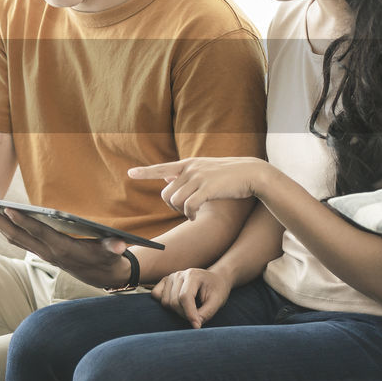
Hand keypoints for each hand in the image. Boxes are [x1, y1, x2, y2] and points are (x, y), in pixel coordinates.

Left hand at [0, 205, 131, 287]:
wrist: (102, 276)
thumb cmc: (107, 259)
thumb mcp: (113, 253)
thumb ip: (114, 248)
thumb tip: (121, 245)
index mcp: (63, 249)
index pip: (39, 234)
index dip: (23, 222)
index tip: (8, 209)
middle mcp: (48, 252)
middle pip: (17, 236)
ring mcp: (42, 253)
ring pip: (13, 238)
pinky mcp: (40, 252)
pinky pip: (17, 240)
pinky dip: (5, 228)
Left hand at [129, 157, 270, 220]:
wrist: (251, 173)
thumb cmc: (228, 175)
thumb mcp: (205, 170)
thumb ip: (187, 174)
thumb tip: (167, 176)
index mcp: (188, 164)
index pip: (162, 168)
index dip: (145, 172)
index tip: (130, 173)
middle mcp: (190, 169)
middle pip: (167, 194)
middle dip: (172, 206)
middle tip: (185, 211)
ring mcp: (198, 178)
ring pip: (176, 201)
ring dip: (182, 212)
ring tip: (192, 213)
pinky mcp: (207, 188)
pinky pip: (188, 206)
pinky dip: (189, 214)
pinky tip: (195, 216)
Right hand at [151, 267, 231, 328]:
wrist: (215, 279)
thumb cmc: (217, 290)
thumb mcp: (217, 301)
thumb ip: (206, 313)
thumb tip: (194, 325)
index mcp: (193, 275)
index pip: (185, 297)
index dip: (190, 314)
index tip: (197, 326)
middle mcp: (179, 274)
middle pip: (174, 302)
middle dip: (185, 314)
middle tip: (197, 317)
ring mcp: (170, 277)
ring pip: (165, 302)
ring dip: (176, 311)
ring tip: (190, 309)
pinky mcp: (165, 281)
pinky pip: (156, 295)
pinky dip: (165, 303)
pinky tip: (177, 304)